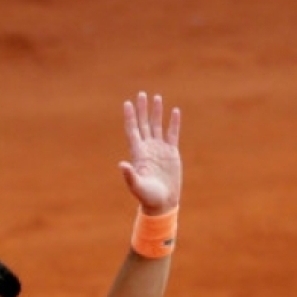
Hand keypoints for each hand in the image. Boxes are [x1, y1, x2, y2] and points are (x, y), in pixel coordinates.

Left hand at [118, 92, 181, 214]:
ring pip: (157, 126)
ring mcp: (159, 149)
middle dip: (142, 109)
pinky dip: (174, 123)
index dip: (130, 117)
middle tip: (141, 94)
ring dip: (156, 112)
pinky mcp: (171, 153)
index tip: (127, 104)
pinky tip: (175, 111)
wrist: (162, 202)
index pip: (132, 130)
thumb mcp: (137, 186)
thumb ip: (129, 175)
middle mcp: (148, 148)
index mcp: (138, 154)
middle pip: (143, 124)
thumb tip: (121, 165)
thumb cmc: (147, 197)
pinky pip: (172, 134)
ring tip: (157, 98)